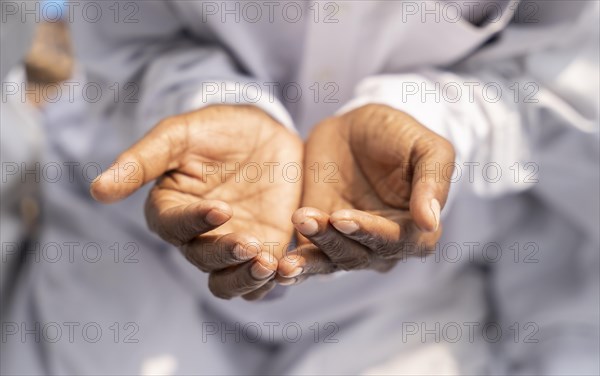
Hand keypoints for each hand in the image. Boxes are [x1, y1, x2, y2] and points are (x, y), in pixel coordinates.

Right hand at [91, 105, 302, 299]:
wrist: (265, 132)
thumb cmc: (217, 130)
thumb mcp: (180, 134)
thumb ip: (143, 160)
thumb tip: (97, 190)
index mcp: (172, 209)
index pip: (173, 226)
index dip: (194, 222)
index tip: (220, 208)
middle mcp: (199, 235)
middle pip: (202, 260)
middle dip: (224, 255)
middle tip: (250, 242)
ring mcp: (232, 245)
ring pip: (229, 282)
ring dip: (246, 279)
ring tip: (269, 264)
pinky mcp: (264, 250)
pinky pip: (264, 279)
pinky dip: (274, 281)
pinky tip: (289, 268)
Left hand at [277, 104, 454, 283]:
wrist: (357, 128)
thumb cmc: (399, 137)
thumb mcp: (427, 148)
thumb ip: (432, 182)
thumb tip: (430, 222)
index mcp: (417, 230)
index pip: (396, 240)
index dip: (370, 232)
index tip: (343, 218)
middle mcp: (384, 247)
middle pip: (359, 255)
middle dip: (332, 240)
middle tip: (307, 218)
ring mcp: (351, 247)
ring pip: (332, 261)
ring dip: (310, 259)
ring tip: (288, 253)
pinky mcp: (320, 241)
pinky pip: (309, 260)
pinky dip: (295, 267)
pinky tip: (278, 270)